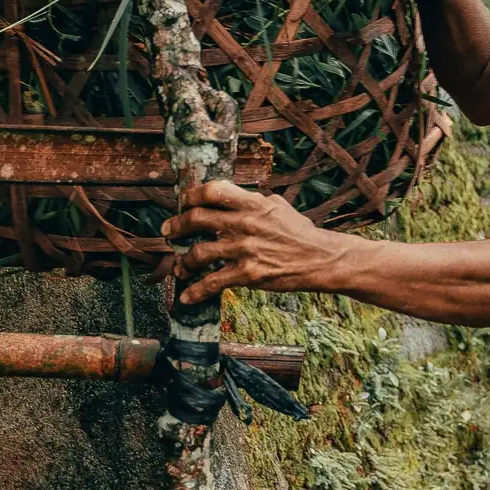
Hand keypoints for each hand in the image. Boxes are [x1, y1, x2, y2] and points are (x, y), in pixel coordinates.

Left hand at [162, 181, 354, 305]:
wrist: (320, 259)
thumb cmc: (301, 233)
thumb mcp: (280, 207)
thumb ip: (257, 201)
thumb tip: (241, 196)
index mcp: (252, 204)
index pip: (212, 191)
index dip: (192, 195)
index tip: (183, 203)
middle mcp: (244, 224)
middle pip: (196, 219)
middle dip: (176, 225)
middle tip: (168, 231)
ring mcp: (244, 249)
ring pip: (198, 253)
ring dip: (183, 260)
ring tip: (180, 265)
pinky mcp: (247, 274)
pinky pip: (212, 283)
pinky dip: (195, 292)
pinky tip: (186, 297)